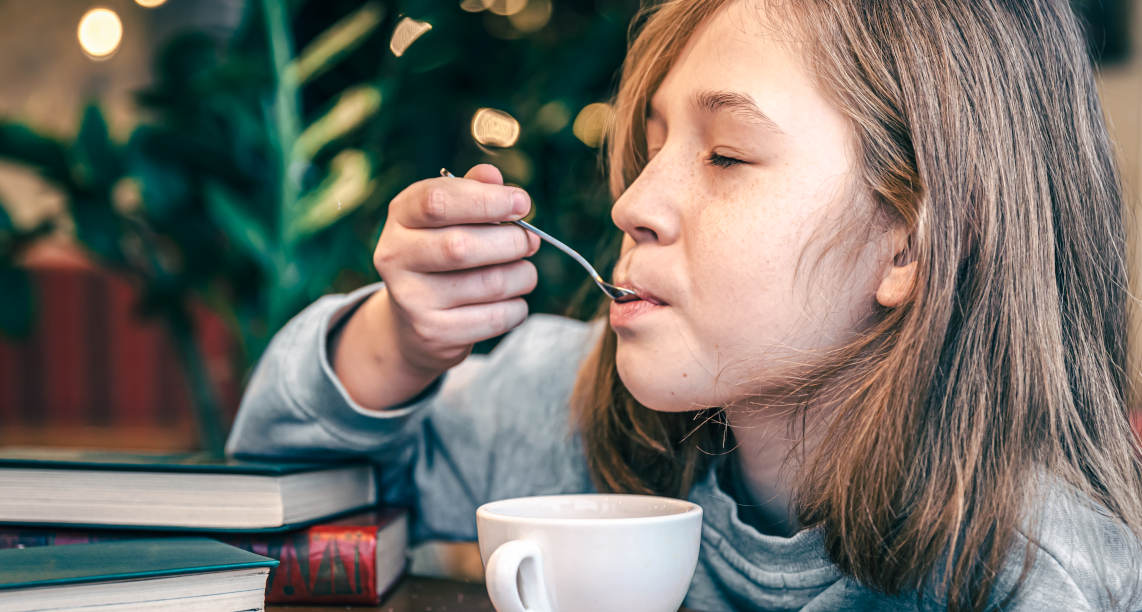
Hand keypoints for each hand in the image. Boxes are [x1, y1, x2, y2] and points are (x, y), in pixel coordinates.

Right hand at [372, 164, 540, 374]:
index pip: (437, 201)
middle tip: (531, 242)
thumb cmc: (443, 255)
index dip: (486, 200)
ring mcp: (411, 299)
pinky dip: (517, 307)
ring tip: (523, 272)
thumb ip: (472, 191)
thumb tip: (494, 177)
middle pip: (462, 246)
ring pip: (489, 283)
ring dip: (522, 275)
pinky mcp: (434, 333)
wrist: (414, 322)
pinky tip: (511, 300)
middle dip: (512, 242)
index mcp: (400, 216)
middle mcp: (395, 256)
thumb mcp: (450, 216)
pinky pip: (496, 317)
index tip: (522, 203)